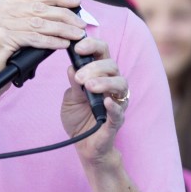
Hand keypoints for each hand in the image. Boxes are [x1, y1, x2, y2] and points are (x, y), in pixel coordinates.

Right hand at [0, 0, 86, 78]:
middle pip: (38, 9)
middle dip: (64, 16)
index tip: (76, 2)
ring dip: (62, 29)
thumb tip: (61, 12)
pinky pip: (34, 38)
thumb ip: (29, 17)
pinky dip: (51, 41)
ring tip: (77, 35)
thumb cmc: (3, 54)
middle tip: (81, 24)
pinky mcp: (0, 37)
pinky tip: (63, 44)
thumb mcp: (14, 29)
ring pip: (39, 23)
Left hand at [59, 34, 128, 162]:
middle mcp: (112, 85)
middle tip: (79, 77)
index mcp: (100, 75)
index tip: (77, 47)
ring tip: (89, 86)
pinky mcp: (117, 120)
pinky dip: (113, 106)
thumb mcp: (70, 98)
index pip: (102, 53)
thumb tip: (72, 66)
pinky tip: (105, 102)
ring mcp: (116, 102)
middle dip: (94, 67)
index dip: (92, 46)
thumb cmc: (79, 118)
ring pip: (120, 84)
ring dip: (104, 82)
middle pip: (112, 65)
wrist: (83, 145)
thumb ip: (73, 83)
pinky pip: (119, 111)